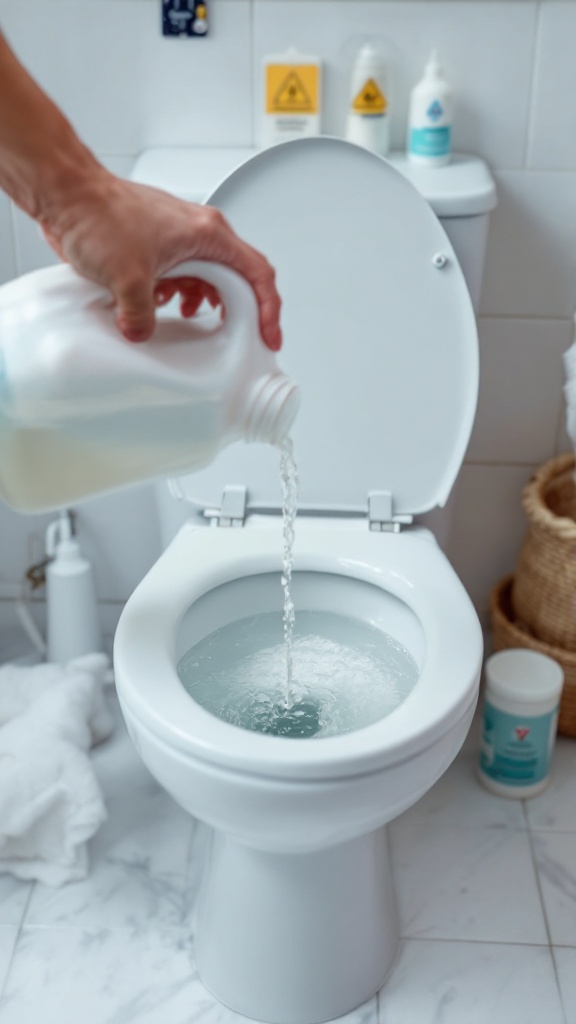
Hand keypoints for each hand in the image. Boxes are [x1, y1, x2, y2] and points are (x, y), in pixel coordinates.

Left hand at [40, 168, 282, 349]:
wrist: (66, 194)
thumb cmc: (99, 214)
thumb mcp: (127, 280)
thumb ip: (141, 318)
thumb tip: (143, 333)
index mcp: (208, 234)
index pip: (257, 275)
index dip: (269, 310)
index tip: (268, 335)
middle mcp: (199, 233)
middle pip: (234, 279)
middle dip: (230, 310)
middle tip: (231, 336)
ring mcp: (179, 238)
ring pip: (206, 278)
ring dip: (199, 302)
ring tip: (186, 319)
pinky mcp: (158, 245)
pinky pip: (181, 275)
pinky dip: (176, 294)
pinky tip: (160, 304)